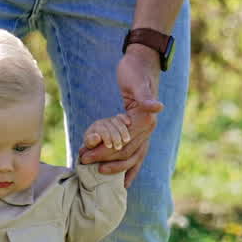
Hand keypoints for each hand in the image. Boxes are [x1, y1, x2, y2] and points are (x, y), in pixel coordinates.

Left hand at [79, 47, 162, 186]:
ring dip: (116, 167)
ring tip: (98, 173)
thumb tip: (157, 107)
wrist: (142, 61)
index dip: (105, 152)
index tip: (87, 156)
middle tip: (84, 162)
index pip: (124, 144)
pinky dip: (130, 167)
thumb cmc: (135, 70)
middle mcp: (149, 128)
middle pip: (126, 153)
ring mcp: (146, 131)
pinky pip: (136, 153)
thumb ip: (145, 96)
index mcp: (147, 120)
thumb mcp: (137, 81)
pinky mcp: (141, 130)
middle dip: (105, 159)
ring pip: (133, 157)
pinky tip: (122, 180)